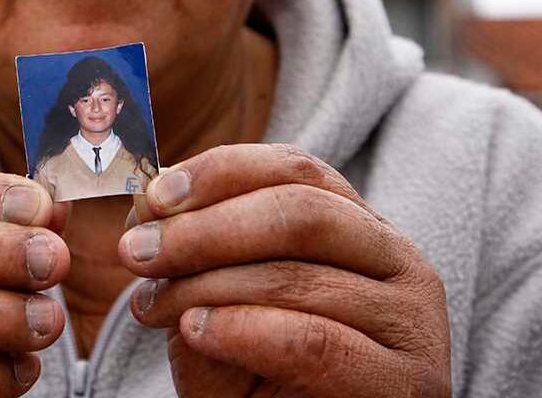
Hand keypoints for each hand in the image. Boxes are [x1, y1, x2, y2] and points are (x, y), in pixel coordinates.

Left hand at [118, 144, 450, 397]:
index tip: (152, 197)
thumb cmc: (250, 372)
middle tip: (136, 253)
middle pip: (300, 210)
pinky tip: (197, 331)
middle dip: (203, 228)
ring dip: (206, 287)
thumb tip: (148, 198)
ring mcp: (411, 320)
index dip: (218, 173)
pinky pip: (313, 341)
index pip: (294, 169)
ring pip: (297, 275)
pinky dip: (242, 330)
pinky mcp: (406, 381)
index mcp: (355, 225)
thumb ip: (189, 251)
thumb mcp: (212, 300)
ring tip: (153, 307)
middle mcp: (397, 260)